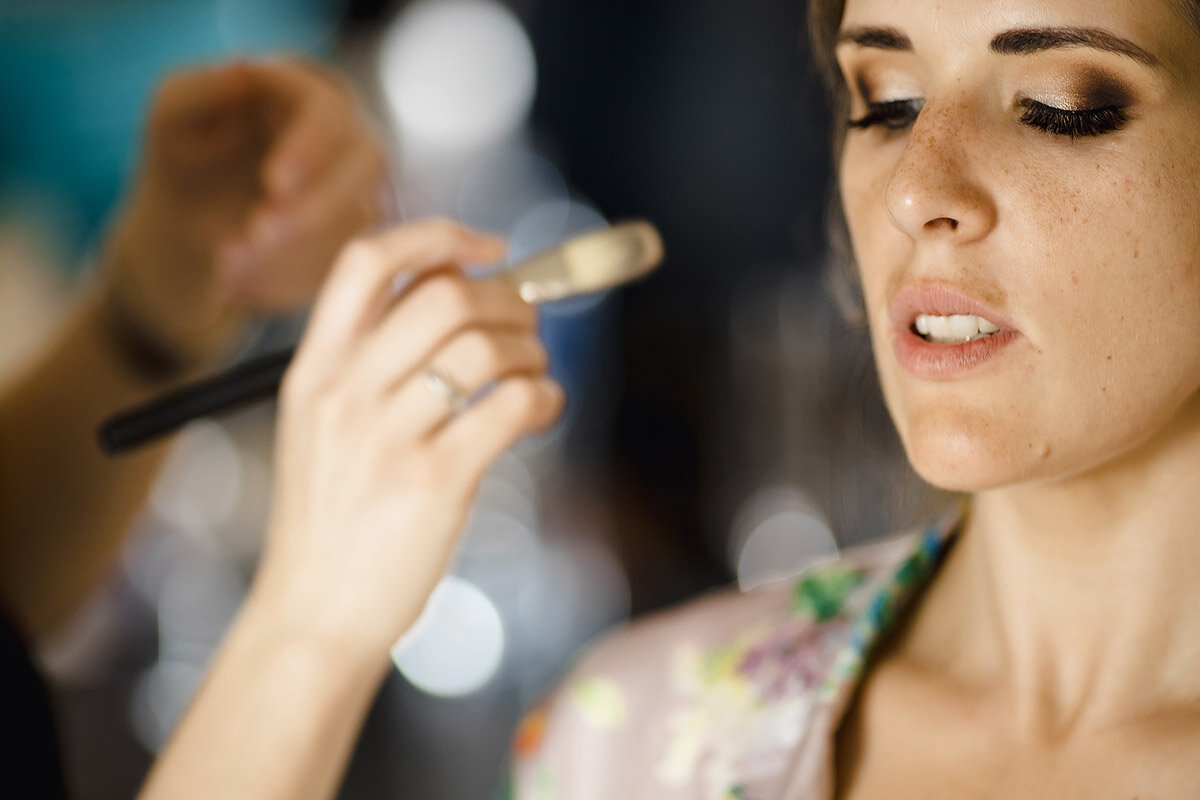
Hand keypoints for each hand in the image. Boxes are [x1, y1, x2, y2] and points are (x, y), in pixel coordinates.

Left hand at [103, 57, 387, 367]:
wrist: (191, 228)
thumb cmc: (183, 158)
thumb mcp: (172, 117)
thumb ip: (201, 89)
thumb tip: (247, 69)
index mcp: (310, 90)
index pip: (331, 110)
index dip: (310, 146)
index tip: (274, 183)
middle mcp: (350, 137)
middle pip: (366, 164)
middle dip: (314, 207)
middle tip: (257, 235)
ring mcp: (361, 191)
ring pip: (357, 223)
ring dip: (294, 251)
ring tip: (229, 268)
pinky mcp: (355, 242)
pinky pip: (341, 267)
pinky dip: (289, 282)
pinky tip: (240, 285)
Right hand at [249, 219, 564, 657]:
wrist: (313, 615)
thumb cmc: (332, 520)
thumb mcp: (324, 429)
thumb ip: (373, 365)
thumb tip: (460, 296)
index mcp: (313, 370)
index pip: (366, 262)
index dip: (436, 236)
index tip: (487, 248)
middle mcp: (343, 393)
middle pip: (443, 294)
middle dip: (506, 299)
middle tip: (527, 325)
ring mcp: (386, 437)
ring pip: (485, 347)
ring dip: (531, 352)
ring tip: (534, 375)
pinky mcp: (434, 481)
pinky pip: (511, 407)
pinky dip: (545, 398)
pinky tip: (544, 410)